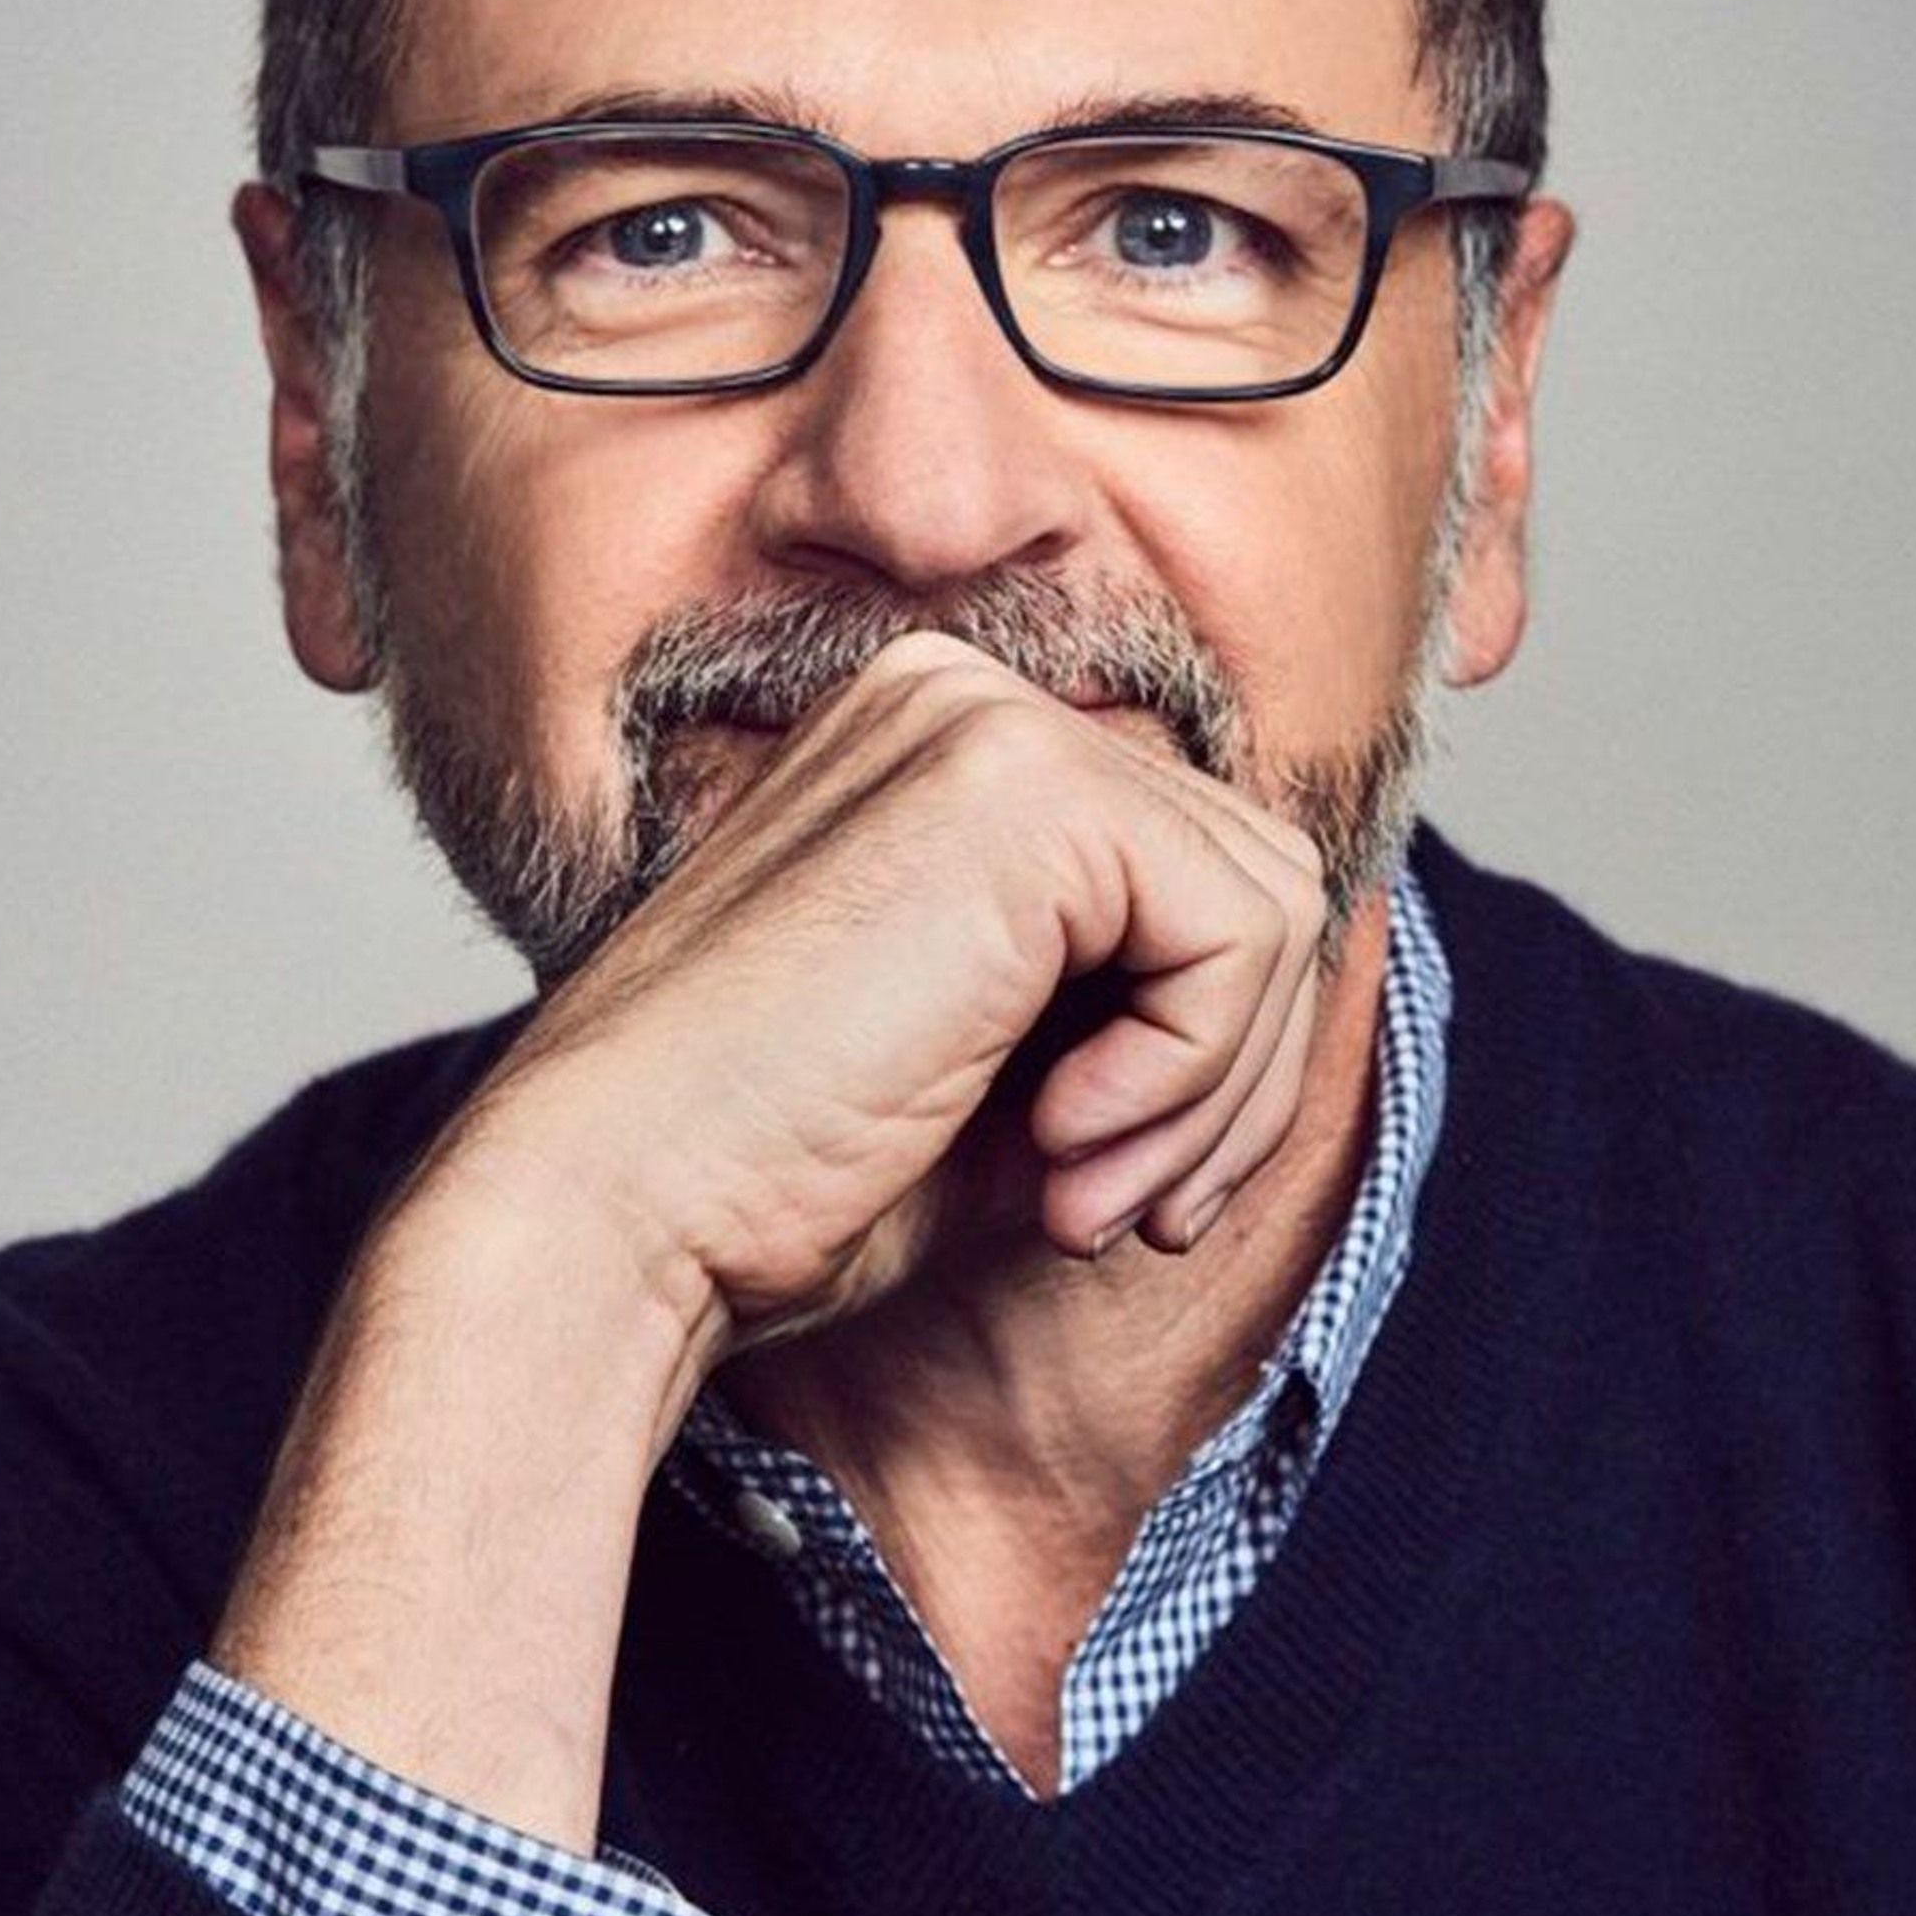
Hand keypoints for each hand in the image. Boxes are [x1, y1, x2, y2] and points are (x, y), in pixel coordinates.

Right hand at [210, 628, 1325, 1846]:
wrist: (609, 1217)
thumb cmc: (774, 1178)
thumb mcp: (1006, 1065)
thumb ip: (1135, 992)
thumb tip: (1305, 974)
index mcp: (934, 744)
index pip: (1189, 867)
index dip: (1204, 1055)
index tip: (1116, 1191)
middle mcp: (959, 697)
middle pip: (1252, 876)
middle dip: (1227, 1081)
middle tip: (1118, 1212)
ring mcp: (984, 725)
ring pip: (1270, 903)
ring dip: (1213, 1094)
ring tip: (1080, 1195)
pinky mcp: (1021, 794)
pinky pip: (1243, 930)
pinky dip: (1193, 1075)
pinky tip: (1057, 1147)